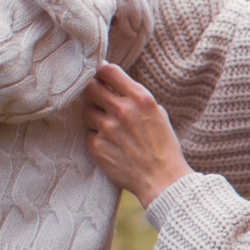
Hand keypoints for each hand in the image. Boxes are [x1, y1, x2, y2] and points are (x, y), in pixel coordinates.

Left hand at [80, 64, 189, 204]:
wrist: (162, 179)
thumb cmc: (163, 145)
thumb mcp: (157, 113)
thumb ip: (134, 97)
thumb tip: (111, 83)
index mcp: (140, 98)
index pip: (108, 70)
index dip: (101, 71)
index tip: (100, 76)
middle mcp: (122, 110)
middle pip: (90, 87)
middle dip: (93, 91)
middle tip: (99, 99)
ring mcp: (106, 128)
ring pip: (86, 110)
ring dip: (93, 114)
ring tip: (109, 126)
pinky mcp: (96, 146)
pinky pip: (88, 132)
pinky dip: (96, 136)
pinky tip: (111, 144)